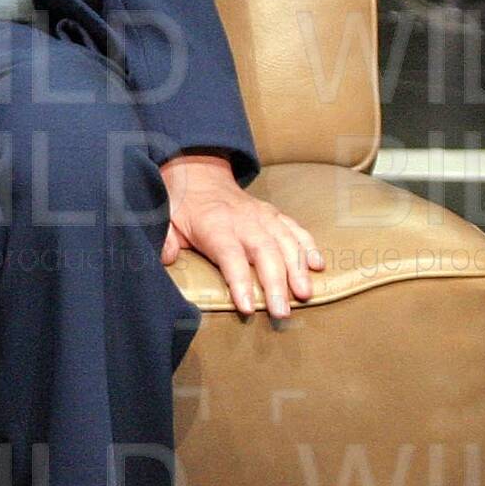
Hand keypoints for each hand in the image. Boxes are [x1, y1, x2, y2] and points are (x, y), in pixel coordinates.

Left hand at [158, 153, 323, 321]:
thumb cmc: (184, 206)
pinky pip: (296, 229)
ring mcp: (263, 216)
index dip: (239, 282)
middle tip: (282, 312)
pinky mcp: (274, 215)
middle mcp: (244, 220)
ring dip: (298, 268)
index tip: (247, 307)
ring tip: (305, 294)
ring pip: (286, 241)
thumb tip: (167, 258)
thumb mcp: (166, 220)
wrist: (200, 173)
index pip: (230, 255)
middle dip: (276, 283)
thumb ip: (166, 240)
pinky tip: (318, 266)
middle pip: (265, 252)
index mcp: (215, 224)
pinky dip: (309, 247)